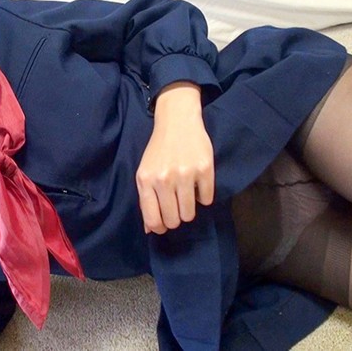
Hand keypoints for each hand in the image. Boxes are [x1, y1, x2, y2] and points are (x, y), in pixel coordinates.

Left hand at [136, 82, 214, 233]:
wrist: (177, 120)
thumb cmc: (159, 149)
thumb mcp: (145, 172)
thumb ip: (146, 199)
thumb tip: (150, 230)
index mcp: (146, 180)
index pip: (152, 219)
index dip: (160, 228)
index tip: (164, 224)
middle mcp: (164, 179)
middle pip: (173, 220)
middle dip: (176, 218)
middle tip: (177, 206)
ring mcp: (185, 174)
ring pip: (190, 214)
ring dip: (189, 209)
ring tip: (187, 194)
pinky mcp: (205, 170)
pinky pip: (207, 199)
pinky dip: (204, 196)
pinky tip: (198, 183)